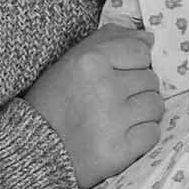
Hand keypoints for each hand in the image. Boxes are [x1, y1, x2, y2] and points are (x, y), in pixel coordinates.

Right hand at [25, 25, 163, 187]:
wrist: (32, 151)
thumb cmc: (53, 102)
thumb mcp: (71, 62)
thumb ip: (109, 41)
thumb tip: (149, 38)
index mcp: (90, 60)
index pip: (141, 52)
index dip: (133, 65)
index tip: (117, 76)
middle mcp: (104, 87)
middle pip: (150, 80)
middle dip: (136, 90)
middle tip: (112, 102)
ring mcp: (114, 120)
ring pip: (155, 105)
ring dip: (142, 113)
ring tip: (116, 119)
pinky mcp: (120, 149)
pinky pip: (152, 133)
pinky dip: (141, 136)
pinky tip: (119, 136)